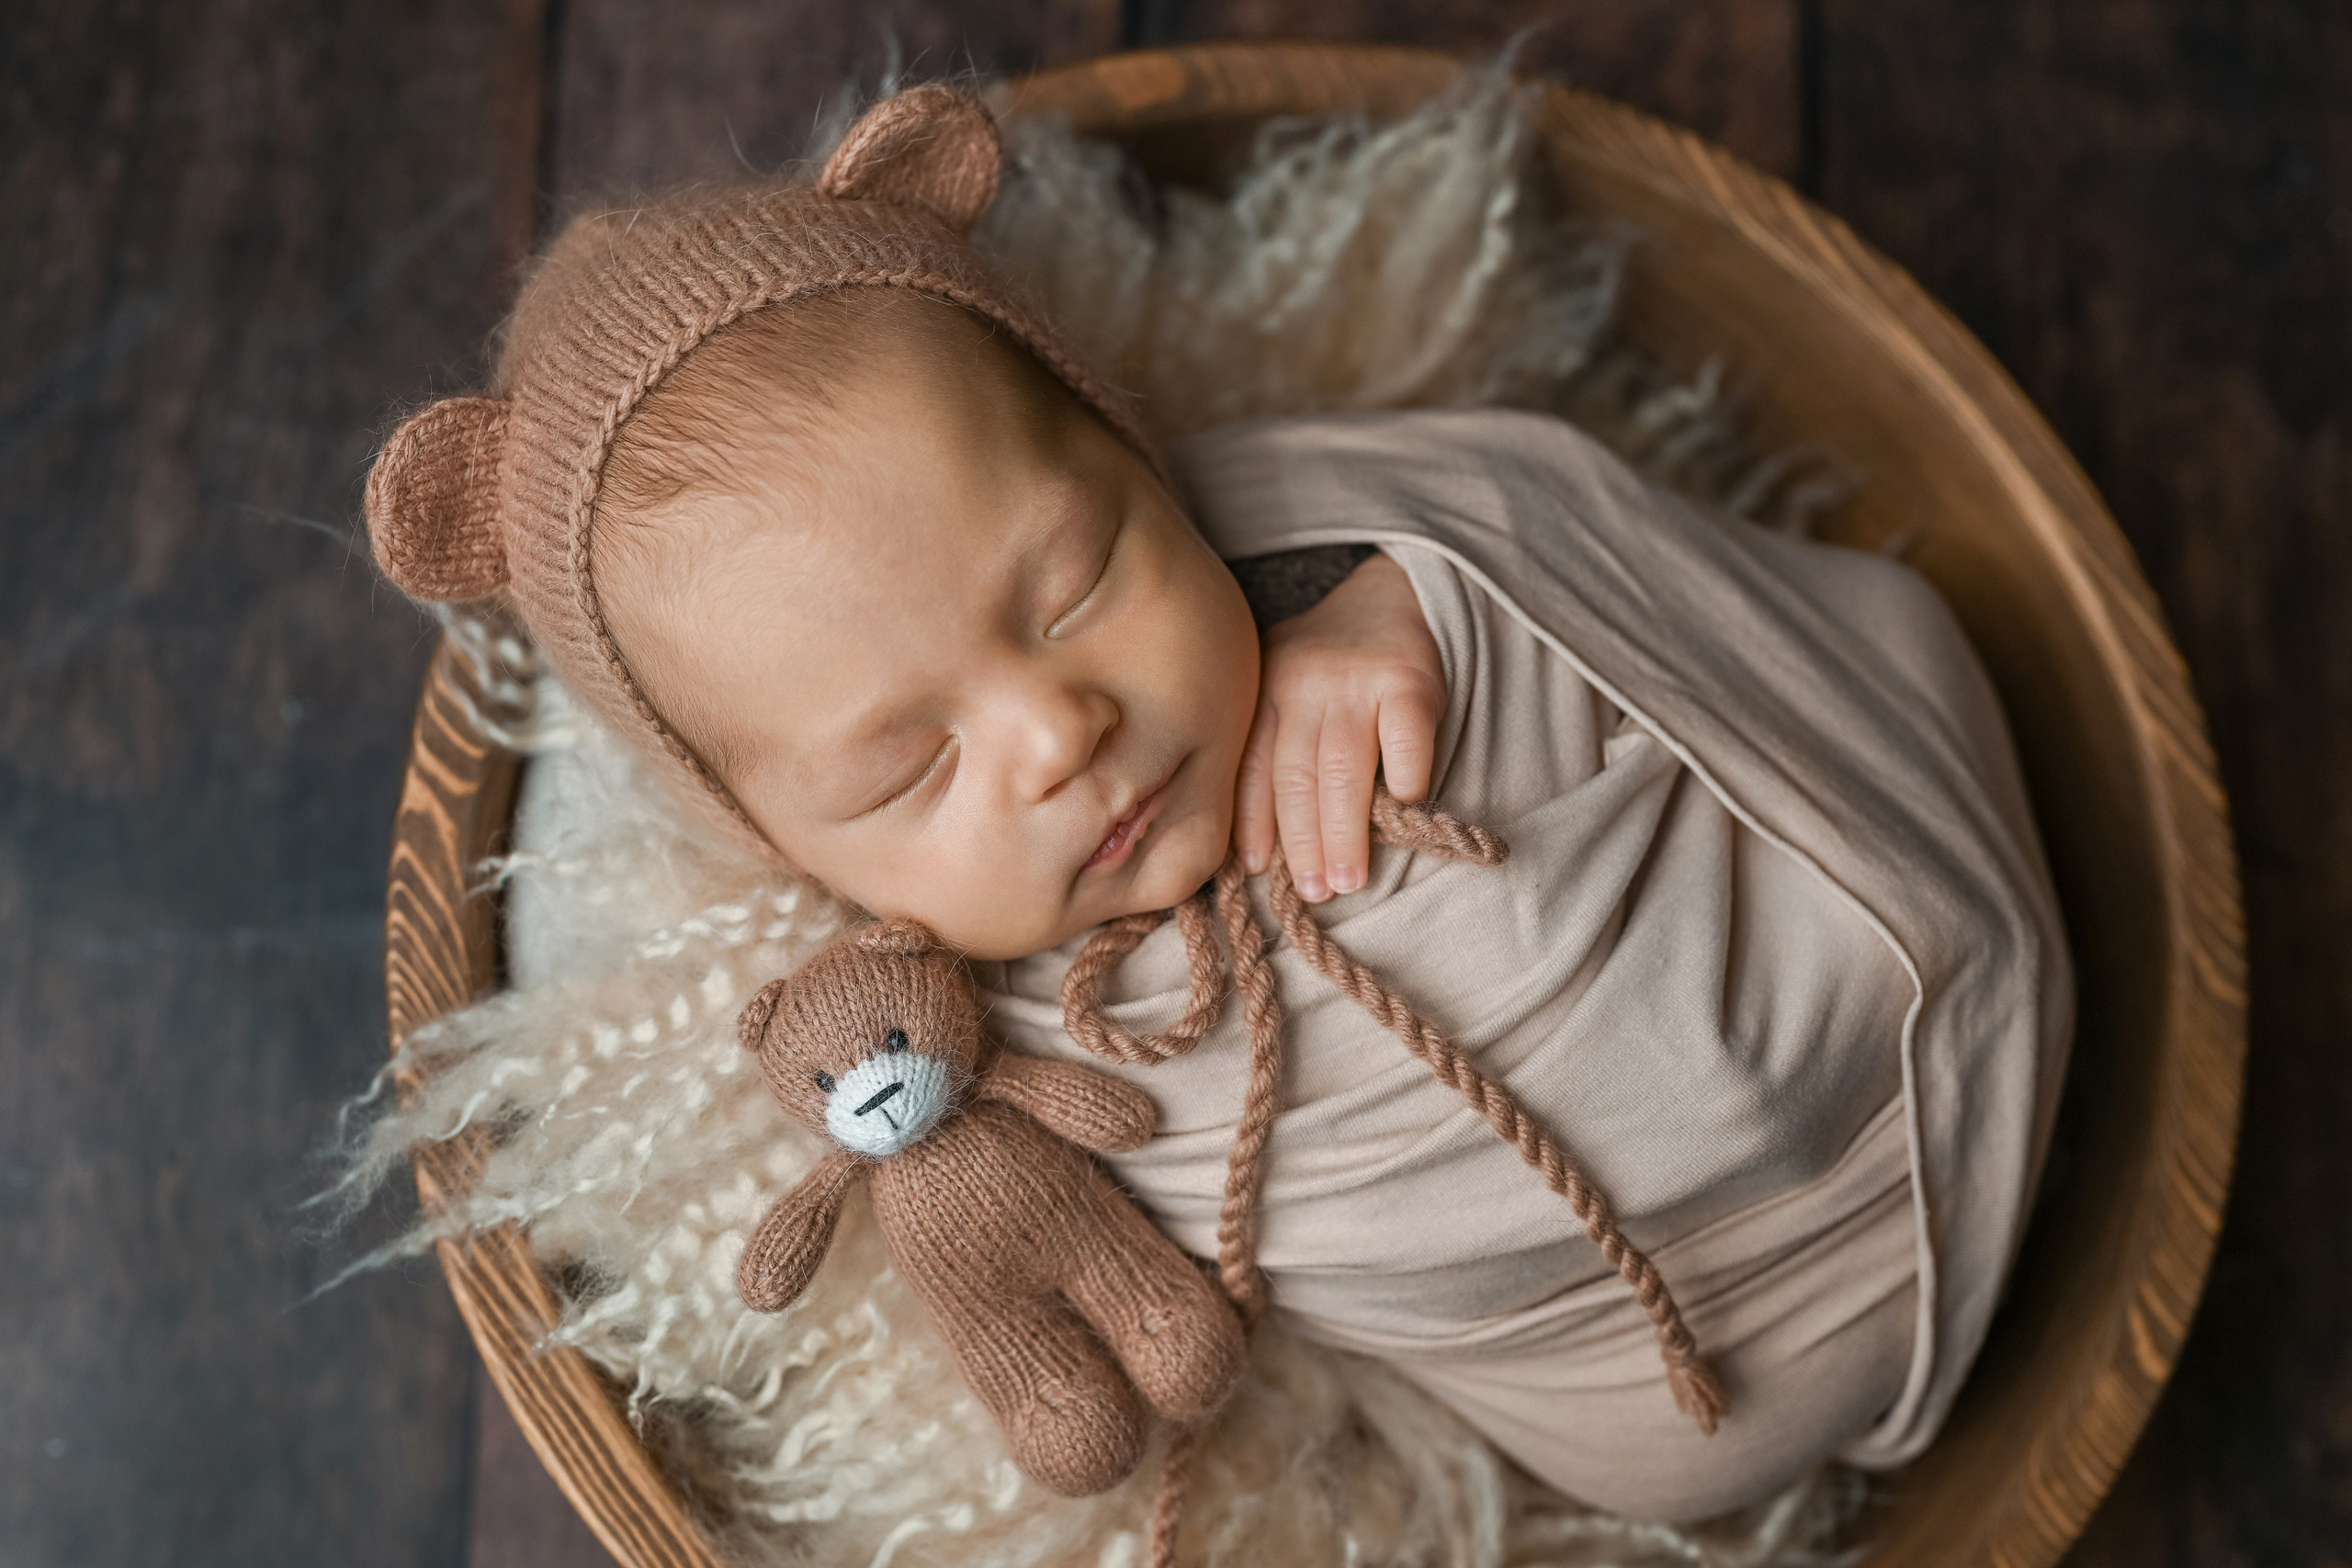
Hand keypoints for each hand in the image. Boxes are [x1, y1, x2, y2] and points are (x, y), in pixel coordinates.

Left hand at [1235, 552, 1444, 901]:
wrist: (1395, 592)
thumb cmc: (1335, 664)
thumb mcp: (1284, 688)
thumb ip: (1271, 747)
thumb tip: (1256, 848)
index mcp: (1266, 691)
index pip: (1254, 767)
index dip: (1254, 823)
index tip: (1257, 871)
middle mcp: (1303, 682)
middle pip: (1296, 776)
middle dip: (1302, 842)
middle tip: (1313, 892)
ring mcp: (1356, 679)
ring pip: (1343, 769)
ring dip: (1344, 832)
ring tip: (1347, 881)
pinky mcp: (1409, 678)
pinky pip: (1404, 741)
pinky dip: (1404, 782)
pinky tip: (1404, 814)